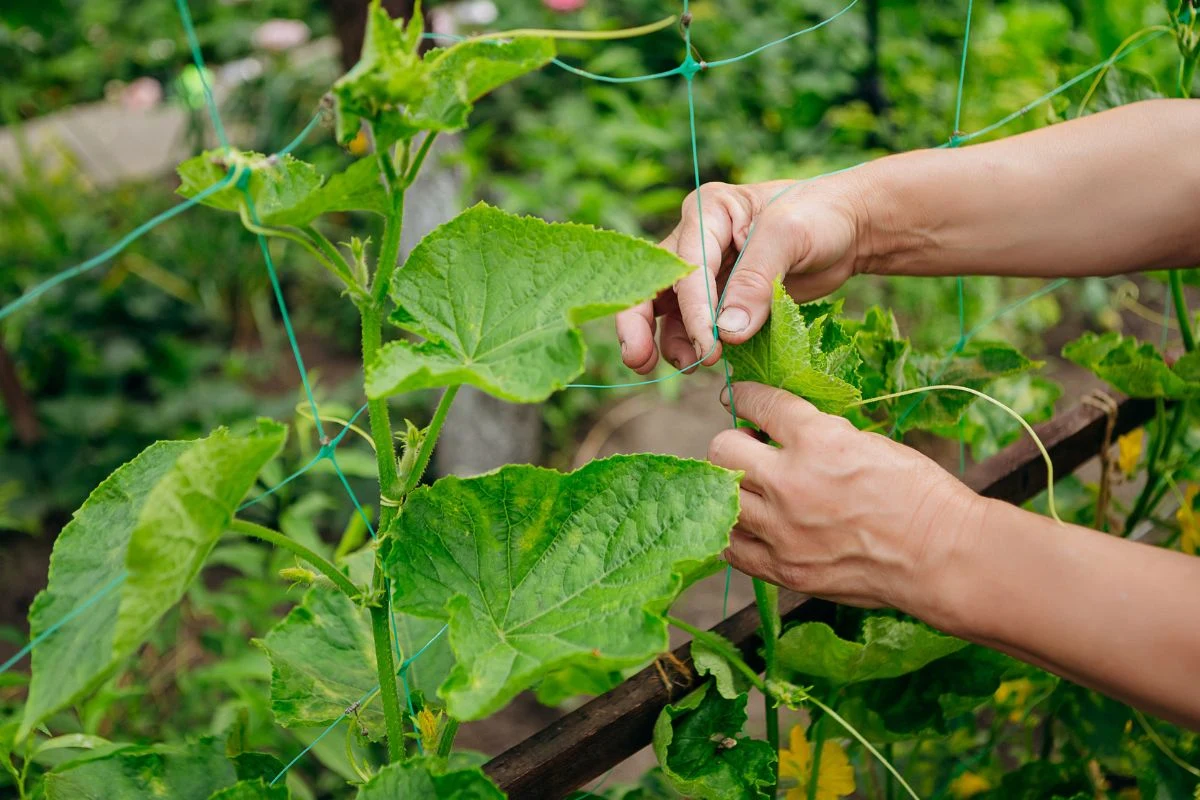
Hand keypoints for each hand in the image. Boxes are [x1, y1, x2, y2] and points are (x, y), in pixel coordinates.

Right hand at [615, 176, 867, 374]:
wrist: (849, 230)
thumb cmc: (821, 216)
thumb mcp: (789, 237)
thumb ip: (756, 281)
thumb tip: (727, 332)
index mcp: (708, 212)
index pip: (685, 266)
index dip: (691, 310)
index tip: (709, 347)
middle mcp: (695, 241)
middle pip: (652, 284)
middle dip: (638, 323)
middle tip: (639, 360)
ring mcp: (704, 272)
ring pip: (667, 311)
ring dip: (671, 341)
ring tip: (693, 366)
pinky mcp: (718, 299)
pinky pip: (693, 326)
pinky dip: (694, 346)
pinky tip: (707, 363)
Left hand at [708, 382, 979, 612]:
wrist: (941, 556)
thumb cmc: (918, 494)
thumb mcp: (868, 442)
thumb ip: (818, 436)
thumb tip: (781, 431)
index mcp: (818, 440)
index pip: (759, 404)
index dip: (746, 397)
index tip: (741, 398)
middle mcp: (791, 483)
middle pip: (722, 449)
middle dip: (733, 442)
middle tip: (752, 449)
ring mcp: (782, 531)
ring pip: (722, 497)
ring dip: (733, 486)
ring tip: (754, 488)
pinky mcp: (783, 569)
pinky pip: (731, 547)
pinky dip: (736, 530)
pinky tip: (752, 524)